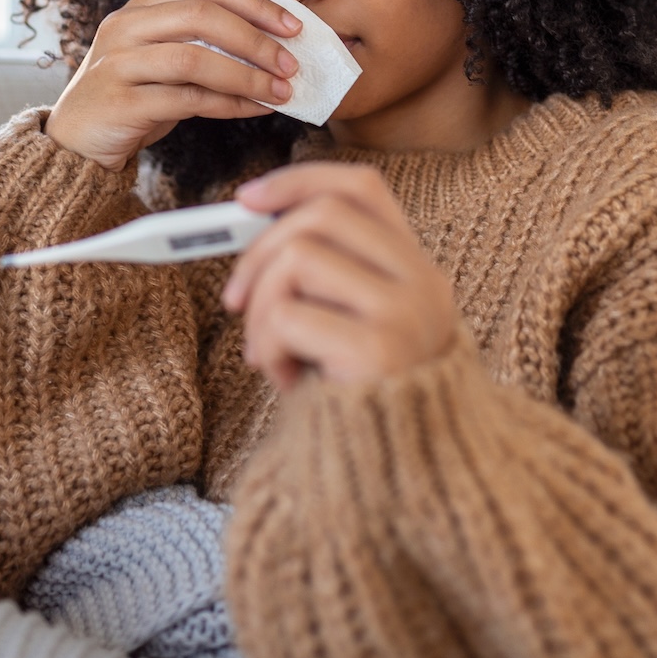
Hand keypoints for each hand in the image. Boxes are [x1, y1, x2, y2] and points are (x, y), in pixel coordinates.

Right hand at [47, 0, 302, 170]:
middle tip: (291, 62)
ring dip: (246, 75)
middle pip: (202, 16)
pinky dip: (228, 103)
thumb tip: (273, 52)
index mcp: (141, 10)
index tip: (294, 25)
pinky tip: (254, 109)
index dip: (256, 3)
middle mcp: (126, 28)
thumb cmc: (130, 100)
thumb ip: (205, 50)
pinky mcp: (120, 103)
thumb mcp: (163, 64)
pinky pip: (186, 99)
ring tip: (281, 91)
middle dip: (256, 38)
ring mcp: (118, 64)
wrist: (74, 144)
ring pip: (194, 59)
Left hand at [224, 163, 459, 390]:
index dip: (300, 181)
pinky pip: (291, 314)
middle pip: (323, 216)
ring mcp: (405, 313)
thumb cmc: (364, 398)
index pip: (363, 189)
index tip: (247, 199)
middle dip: (259, 250)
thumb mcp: (348, 324)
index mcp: (416, 269)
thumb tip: (249, 220)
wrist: (414, 476)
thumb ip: (321, 276)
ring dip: (262, 307)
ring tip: (268, 353)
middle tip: (236, 300)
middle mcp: (421, 283)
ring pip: (300, 257)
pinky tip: (285, 378)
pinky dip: (268, 344)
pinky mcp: (379, 350)